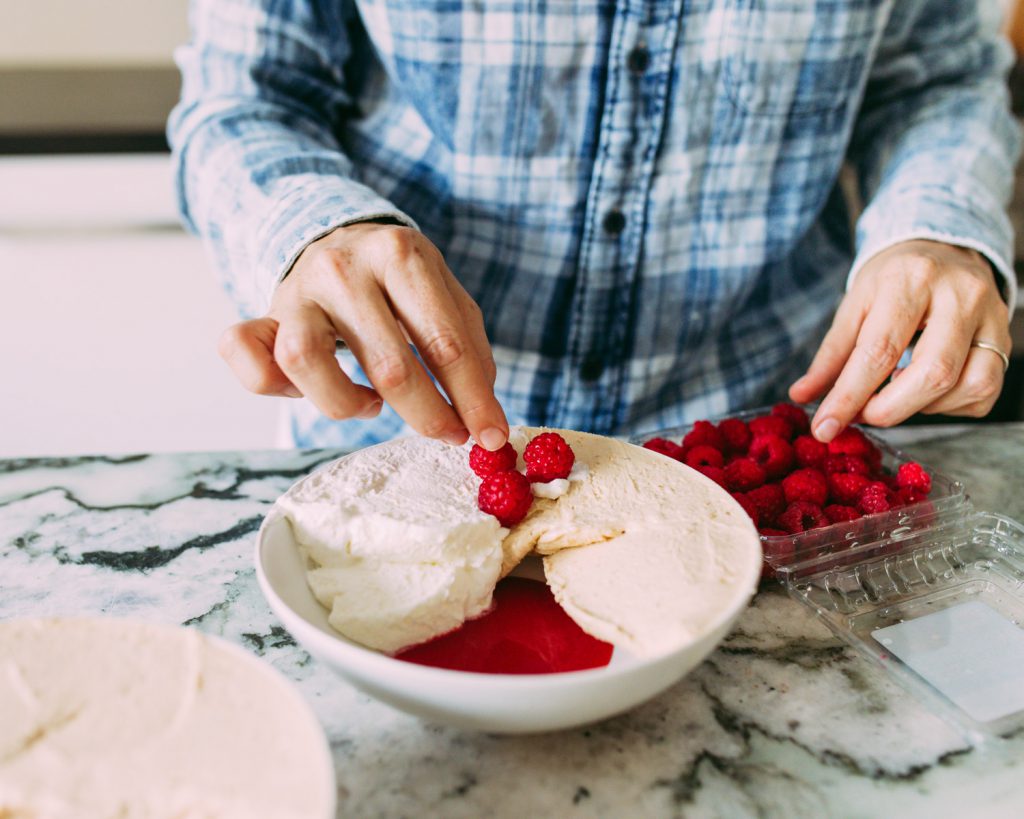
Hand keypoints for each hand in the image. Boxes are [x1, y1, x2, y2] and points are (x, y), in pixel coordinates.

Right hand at [217, 223, 508, 449]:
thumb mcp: (444, 294)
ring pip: (306, 364)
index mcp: (399, 254)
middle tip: (448, 435)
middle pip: (388, 366)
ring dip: (346, 404)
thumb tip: (482, 413)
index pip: (443, 341)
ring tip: (372, 403)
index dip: (471, 398)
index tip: (490, 437)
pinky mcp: (263, 315)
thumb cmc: (399, 279)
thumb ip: (469, 347)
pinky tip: (312, 390)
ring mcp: (296, 291)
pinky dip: (274, 388)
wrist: (336, 237)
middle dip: (428, 415)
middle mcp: (343, 269)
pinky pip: (246, 359)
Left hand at [789, 239, 1011, 441]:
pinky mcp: (1006, 338)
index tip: (825, 427)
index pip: (878, 350)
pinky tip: (925, 390)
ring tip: (895, 394)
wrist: (941, 248)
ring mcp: (992, 317)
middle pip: (932, 373)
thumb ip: (831, 355)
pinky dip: (948, 405)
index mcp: (910, 280)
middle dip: (890, 409)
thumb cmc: (892, 280)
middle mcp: (959, 295)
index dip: (849, 397)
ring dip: (922, 407)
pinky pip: (984, 391)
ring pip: (967, 386)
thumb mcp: (855, 305)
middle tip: (863, 416)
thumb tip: (802, 396)